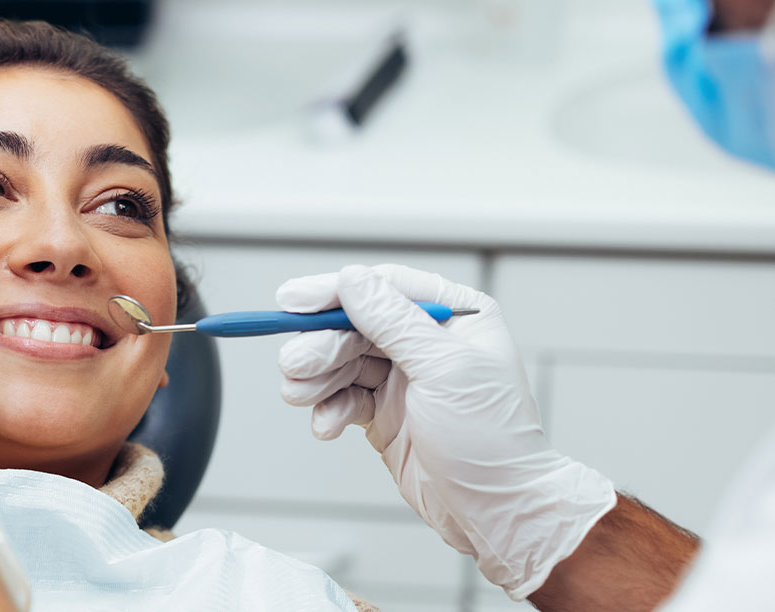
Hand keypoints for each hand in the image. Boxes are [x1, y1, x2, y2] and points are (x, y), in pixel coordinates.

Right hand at [274, 264, 617, 599]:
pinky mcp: (384, 412)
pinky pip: (342, 397)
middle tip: (295, 365)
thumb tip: (351, 279)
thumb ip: (394, 321)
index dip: (335, 292)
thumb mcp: (444, 369)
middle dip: (321, 346)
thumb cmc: (493, 440)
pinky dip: (328, 408)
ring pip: (341, 361)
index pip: (384, 288)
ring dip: (317, 378)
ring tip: (300, 395)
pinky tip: (326, 425)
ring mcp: (403, 378)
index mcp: (456, 317)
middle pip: (354, 325)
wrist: (494, 509)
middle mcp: (427, 342)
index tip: (294, 302)